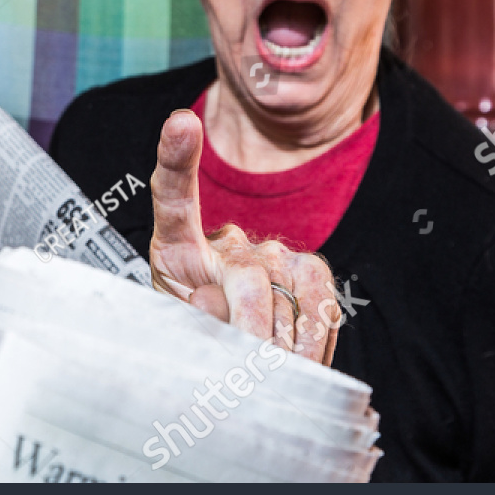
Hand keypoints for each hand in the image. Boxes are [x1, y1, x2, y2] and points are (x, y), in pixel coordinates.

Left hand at [148, 109, 340, 364]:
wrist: (234, 352)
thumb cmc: (194, 336)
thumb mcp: (174, 328)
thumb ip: (188, 315)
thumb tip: (213, 299)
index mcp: (178, 245)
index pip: (173, 194)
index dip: (176, 157)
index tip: (180, 124)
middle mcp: (227, 240)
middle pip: (247, 275)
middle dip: (250, 328)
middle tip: (248, 366)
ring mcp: (272, 253)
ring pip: (288, 292)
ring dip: (282, 343)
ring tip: (265, 371)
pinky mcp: (309, 271)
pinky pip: (320, 301)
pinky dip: (312, 341)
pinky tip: (296, 361)